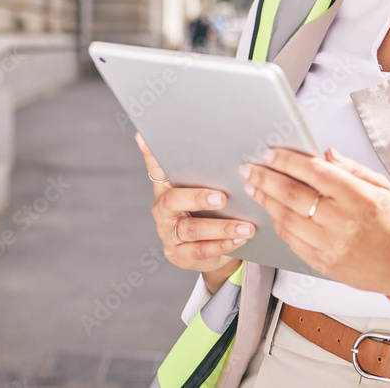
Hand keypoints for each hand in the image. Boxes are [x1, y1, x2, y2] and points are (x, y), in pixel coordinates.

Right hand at [135, 133, 249, 290]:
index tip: (144, 135)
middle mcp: (162, 209)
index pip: (156, 168)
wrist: (213, 249)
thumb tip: (230, 152)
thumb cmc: (212, 210)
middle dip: (198, 198)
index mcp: (166, 187)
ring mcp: (168, 234)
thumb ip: (211, 174)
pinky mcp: (178, 255)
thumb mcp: (209, 190)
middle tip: (222, 197)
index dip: (149, 153)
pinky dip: (222, 245)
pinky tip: (239, 240)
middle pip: (173, 201)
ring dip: (222, 228)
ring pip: (192, 230)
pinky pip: (200, 251)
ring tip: (246, 227)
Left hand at [240, 147, 389, 295]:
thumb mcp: (383, 188)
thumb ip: (352, 169)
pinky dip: (278, 224)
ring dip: (266, 201)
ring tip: (254, 187)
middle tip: (248, 169)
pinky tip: (272, 211)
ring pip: (286, 219)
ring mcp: (331, 245)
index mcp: (358, 197)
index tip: (270, 153)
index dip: (288, 161)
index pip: (314, 172)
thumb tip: (326, 154)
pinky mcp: (323, 264)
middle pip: (292, 195)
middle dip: (265, 179)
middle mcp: (342, 222)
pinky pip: (291, 241)